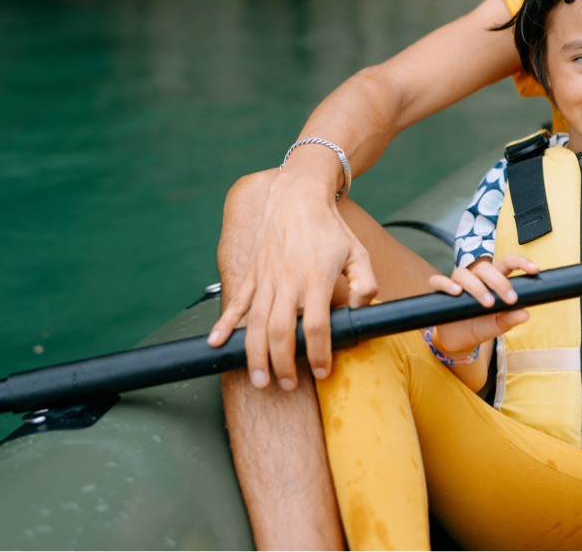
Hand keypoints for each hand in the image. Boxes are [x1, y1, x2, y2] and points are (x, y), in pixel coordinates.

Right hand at [206, 167, 376, 390]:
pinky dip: (225, 325)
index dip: (319, 352)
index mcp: (316, 277)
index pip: (317, 325)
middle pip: (281, 331)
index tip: (323, 372)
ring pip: (257, 323)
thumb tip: (359, 310)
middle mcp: (288, 280)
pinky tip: (216, 345)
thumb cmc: (330, 227)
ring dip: (255, 354)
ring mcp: (266, 277)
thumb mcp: (358, 252)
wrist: (297, 195)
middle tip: (285, 386)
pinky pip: (238, 302)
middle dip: (281, 363)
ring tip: (259, 380)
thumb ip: (365, 283)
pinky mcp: (253, 273)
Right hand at [427, 255, 538, 355]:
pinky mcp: (440, 292)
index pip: (506, 263)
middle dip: (499, 281)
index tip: (534, 270)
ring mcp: (456, 283)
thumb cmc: (479, 327)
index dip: (520, 262)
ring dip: (477, 287)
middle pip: (484, 267)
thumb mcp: (497, 326)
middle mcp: (475, 278)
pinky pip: (438, 281)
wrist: (458, 342)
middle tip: (509, 299)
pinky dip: (447, 284)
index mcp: (492, 281)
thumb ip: (509, 319)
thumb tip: (525, 314)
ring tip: (486, 303)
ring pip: (463, 273)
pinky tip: (456, 292)